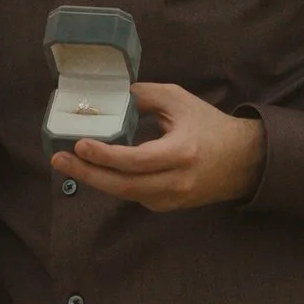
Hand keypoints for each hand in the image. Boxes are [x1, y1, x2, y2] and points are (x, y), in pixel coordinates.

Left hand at [69, 84, 265, 212]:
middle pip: (124, 185)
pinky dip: (113, 182)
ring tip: (68, 163)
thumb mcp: (179, 101)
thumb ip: (144, 96)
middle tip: (58, 159)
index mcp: (182, 153)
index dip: (106, 155)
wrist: (244, 162)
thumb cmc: (210, 126)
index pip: (137, 161)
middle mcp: (176, 182)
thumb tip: (109, 96)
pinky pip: (134, 195)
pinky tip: (95, 170)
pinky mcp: (168, 206)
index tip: (80, 144)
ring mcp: (172, 199)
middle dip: (87, 174)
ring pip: (125, 194)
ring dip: (95, 179)